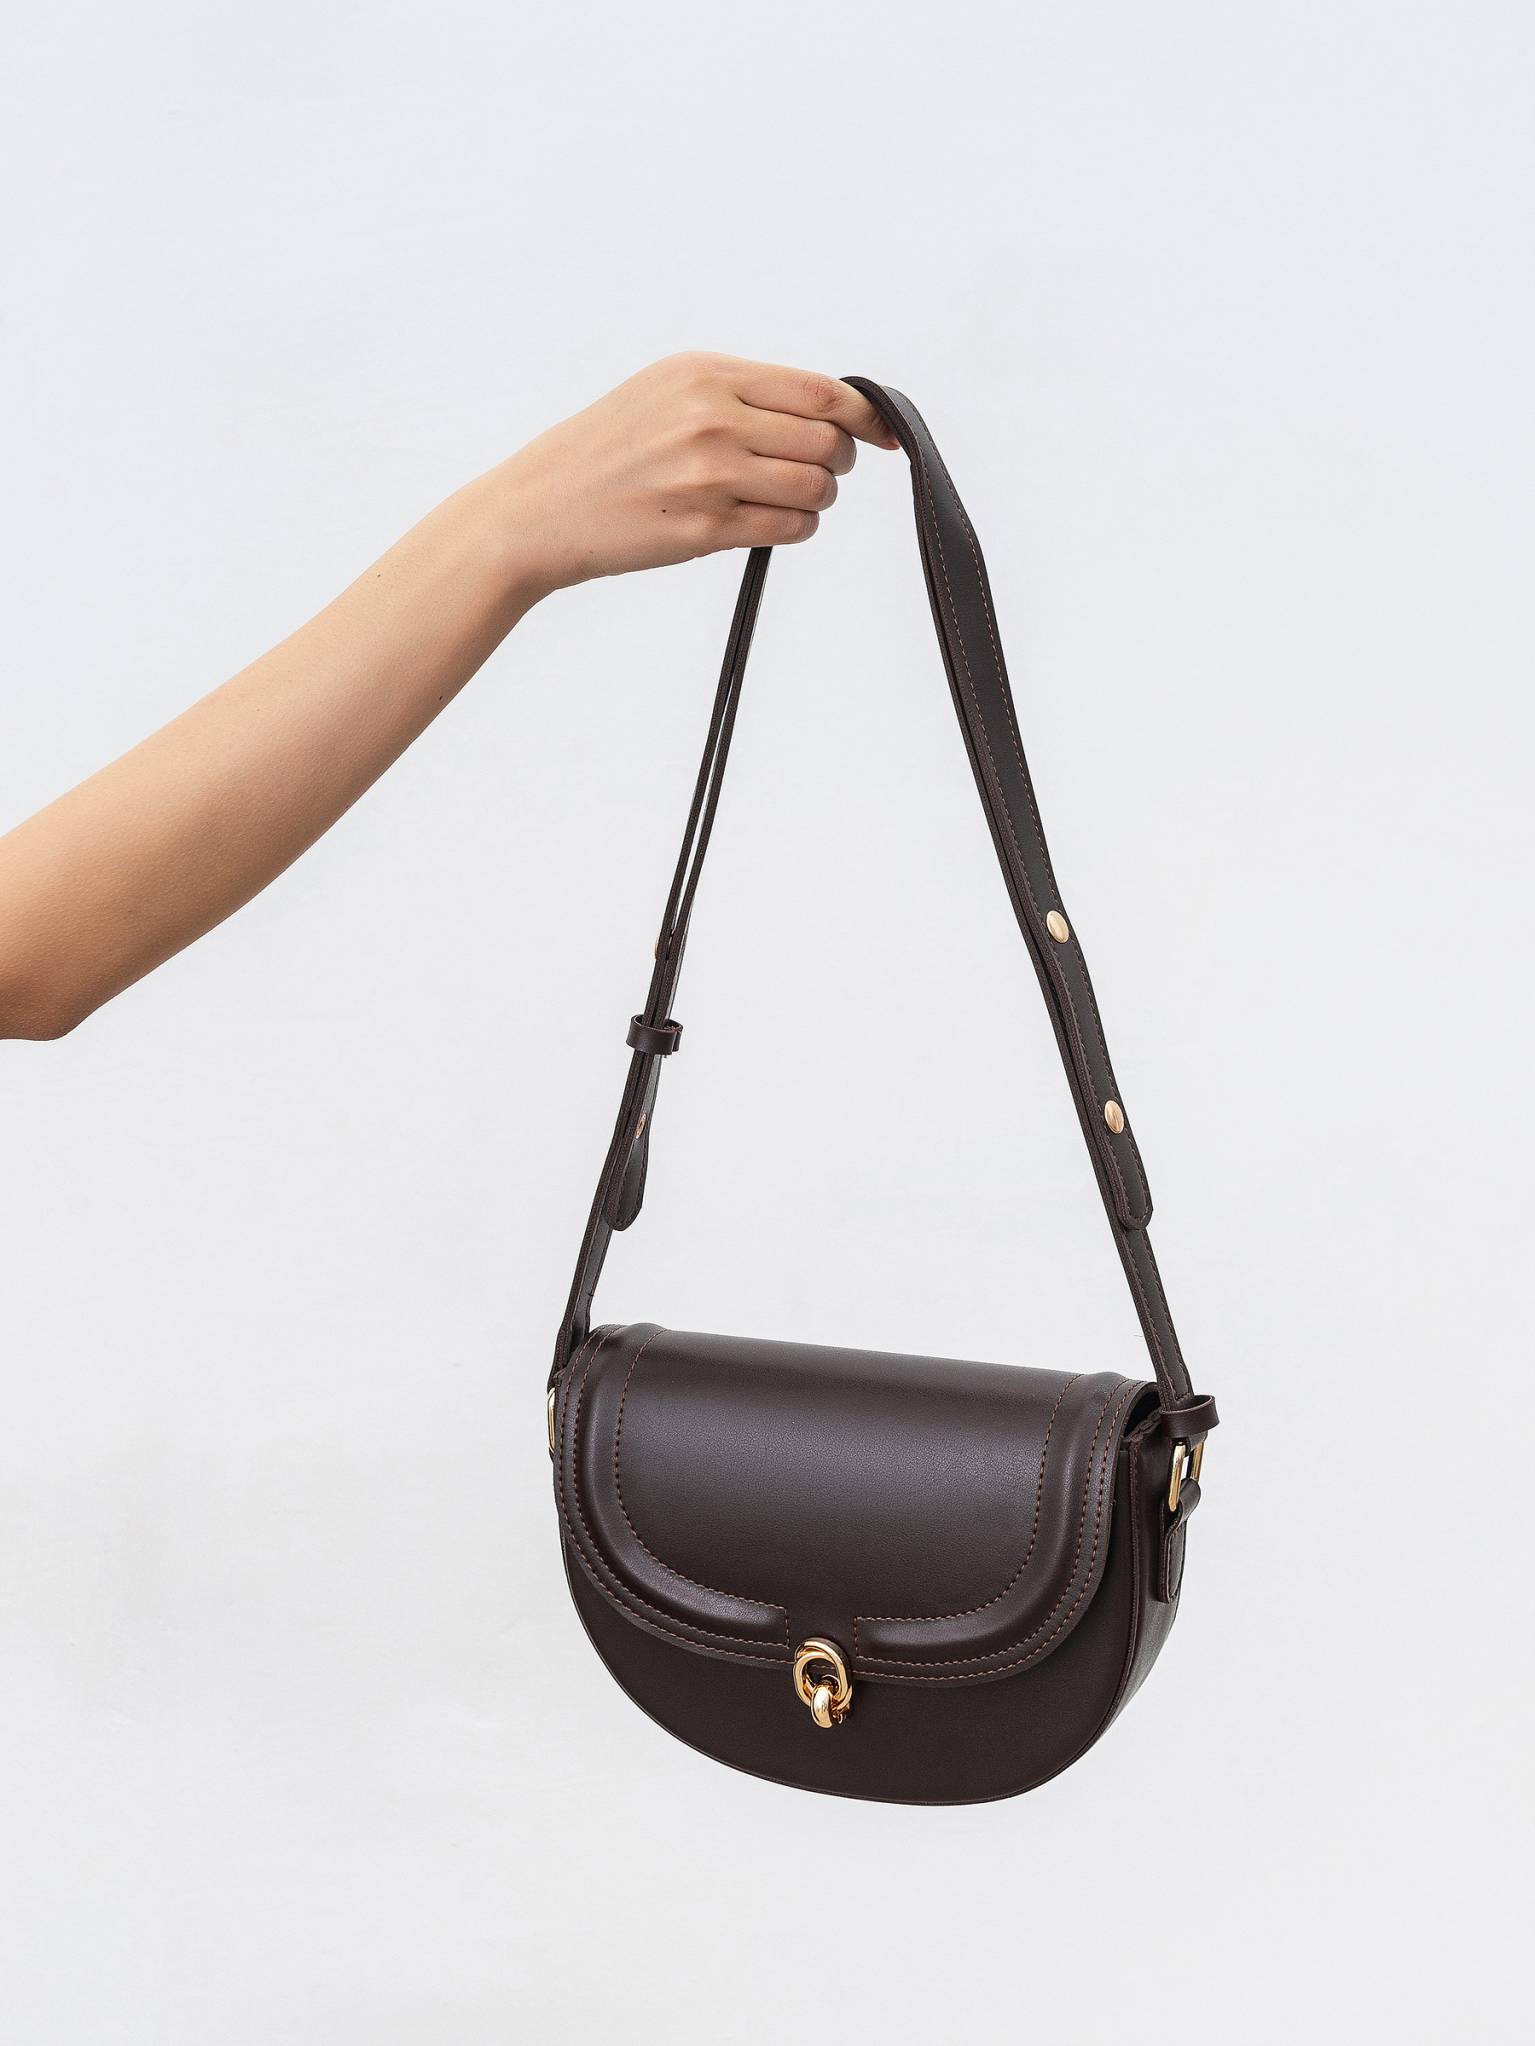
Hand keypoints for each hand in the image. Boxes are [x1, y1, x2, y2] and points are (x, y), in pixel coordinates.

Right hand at [493, 352, 897, 597]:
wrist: (540, 507)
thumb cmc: (608, 450)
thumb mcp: (666, 391)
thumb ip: (741, 392)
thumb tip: (829, 408)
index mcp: (704, 373)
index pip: (820, 391)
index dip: (866, 415)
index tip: (883, 433)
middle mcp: (709, 418)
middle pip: (827, 441)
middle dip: (838, 461)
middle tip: (818, 470)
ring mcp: (707, 476)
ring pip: (815, 487)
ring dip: (817, 498)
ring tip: (786, 498)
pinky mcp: (703, 529)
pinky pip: (788, 527)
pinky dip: (795, 527)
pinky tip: (770, 522)